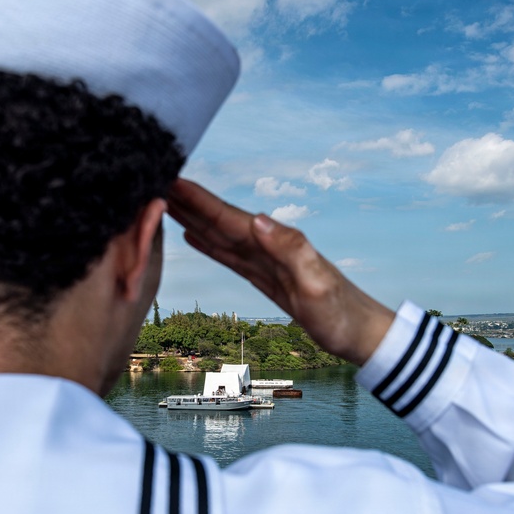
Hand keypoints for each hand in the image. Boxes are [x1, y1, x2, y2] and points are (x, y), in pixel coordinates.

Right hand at [167, 179, 394, 365]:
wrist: (360, 333)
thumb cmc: (341, 313)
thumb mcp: (317, 284)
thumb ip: (291, 249)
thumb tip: (258, 219)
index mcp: (276, 244)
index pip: (230, 218)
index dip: (200, 201)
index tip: (172, 180)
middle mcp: (268, 246)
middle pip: (220, 220)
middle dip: (188, 202)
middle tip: (153, 182)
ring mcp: (266, 261)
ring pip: (221, 234)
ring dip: (193, 218)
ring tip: (164, 202)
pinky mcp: (266, 277)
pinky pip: (230, 255)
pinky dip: (209, 242)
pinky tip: (193, 234)